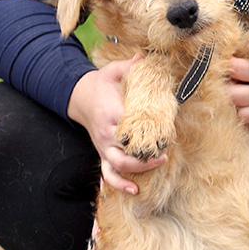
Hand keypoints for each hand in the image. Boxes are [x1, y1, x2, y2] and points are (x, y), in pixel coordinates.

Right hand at [66, 57, 166, 193]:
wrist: (80, 97)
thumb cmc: (101, 84)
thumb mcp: (114, 71)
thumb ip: (130, 66)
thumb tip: (144, 58)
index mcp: (110, 111)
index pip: (131, 123)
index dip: (149, 129)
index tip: (168, 129)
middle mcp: (106, 132)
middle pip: (125, 150)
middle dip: (146, 155)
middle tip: (165, 152)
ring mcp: (103, 145)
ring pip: (118, 165)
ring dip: (138, 170)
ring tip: (157, 164)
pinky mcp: (102, 153)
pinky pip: (108, 173)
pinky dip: (119, 184)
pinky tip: (135, 190)